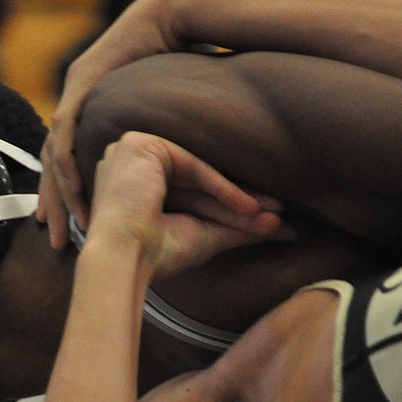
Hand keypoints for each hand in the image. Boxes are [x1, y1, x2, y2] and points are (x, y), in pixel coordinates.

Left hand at [38, 0, 186, 249]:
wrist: (169, 19)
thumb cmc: (173, 59)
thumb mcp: (157, 111)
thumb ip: (150, 139)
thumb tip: (162, 169)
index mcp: (86, 113)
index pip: (66, 165)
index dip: (64, 198)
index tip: (68, 229)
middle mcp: (72, 105)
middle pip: (53, 167)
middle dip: (54, 206)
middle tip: (58, 241)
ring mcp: (71, 93)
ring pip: (53, 154)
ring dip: (59, 192)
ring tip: (68, 224)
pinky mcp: (79, 84)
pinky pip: (65, 131)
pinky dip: (66, 161)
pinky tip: (75, 188)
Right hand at [86, 132, 290, 279]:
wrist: (124, 257)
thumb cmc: (153, 255)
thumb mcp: (202, 236)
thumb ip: (234, 227)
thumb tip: (277, 228)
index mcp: (138, 189)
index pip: (194, 197)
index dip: (231, 211)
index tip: (268, 226)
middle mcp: (133, 169)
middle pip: (199, 188)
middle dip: (241, 205)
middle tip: (278, 218)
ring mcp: (133, 153)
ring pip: (199, 177)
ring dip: (239, 199)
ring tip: (273, 217)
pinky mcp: (141, 145)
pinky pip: (192, 165)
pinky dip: (222, 187)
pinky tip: (249, 207)